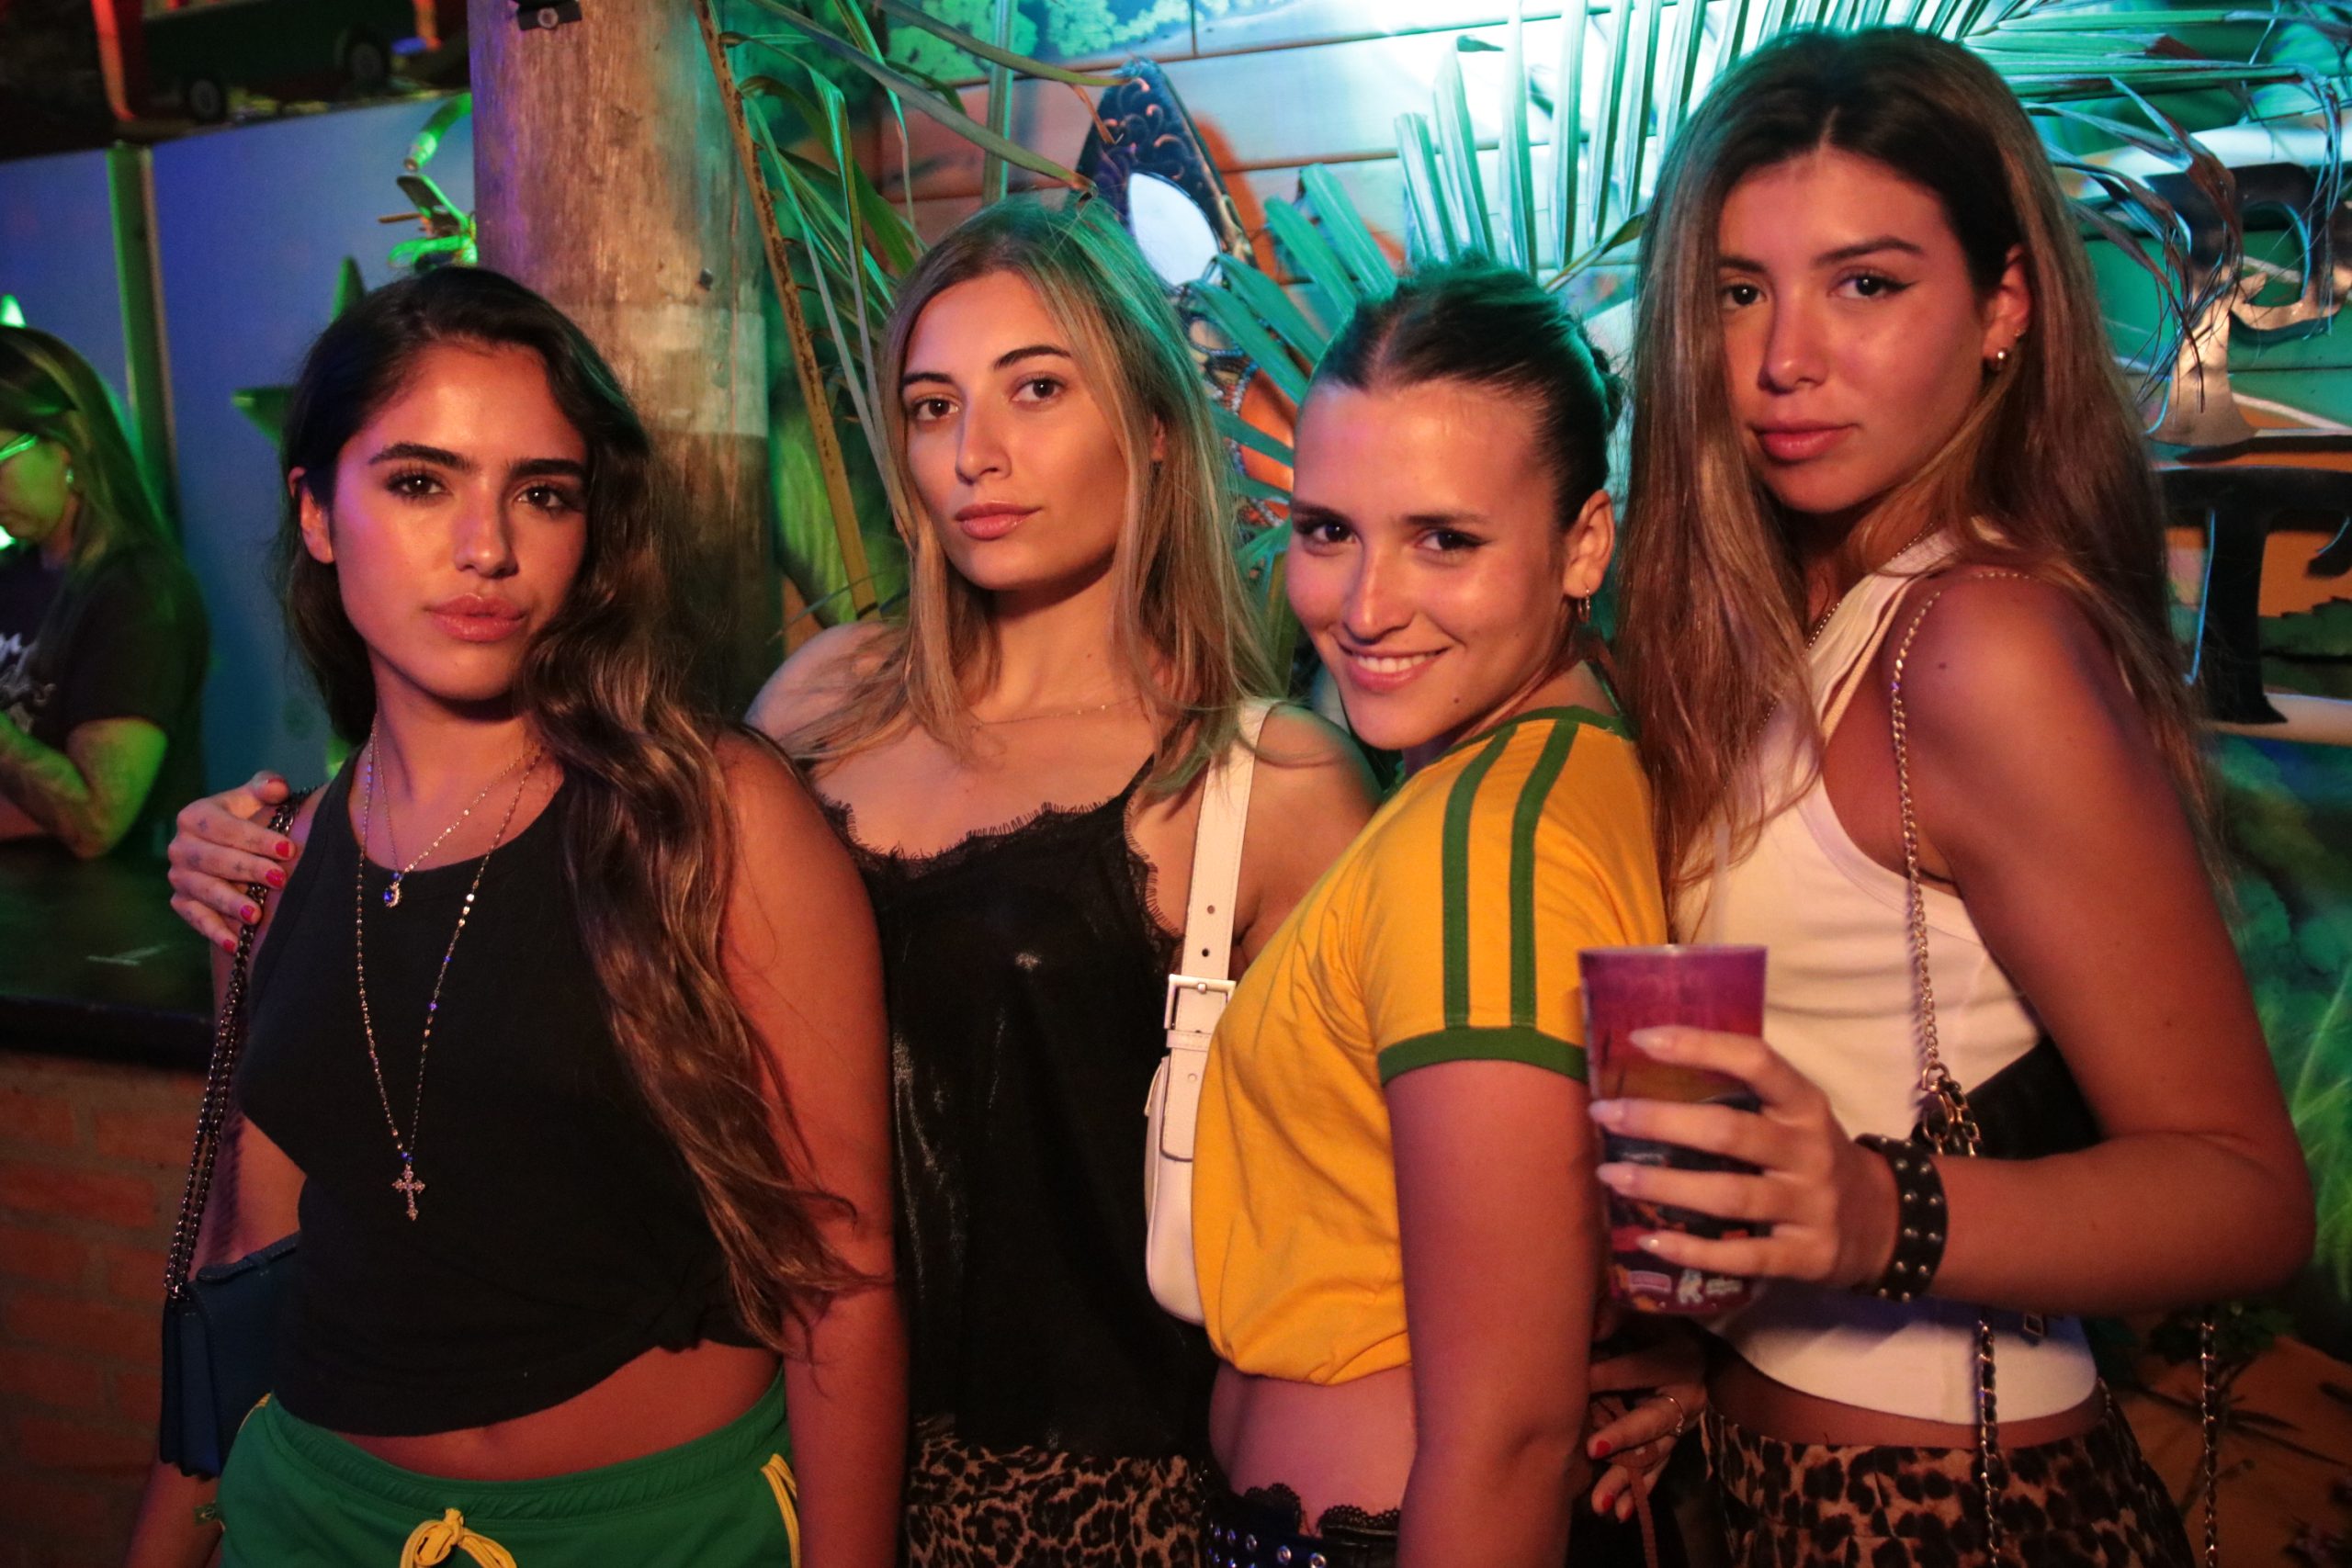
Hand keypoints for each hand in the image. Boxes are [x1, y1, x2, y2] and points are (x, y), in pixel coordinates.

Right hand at [165, 772, 295, 950]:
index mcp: (195, 816)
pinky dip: (214, 931)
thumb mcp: (256, 799)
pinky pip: (195, 917)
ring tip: (256, 915)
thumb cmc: (250, 818)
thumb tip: (276, 787)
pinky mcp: (181, 901)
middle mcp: (180, 846)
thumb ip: (265, 787)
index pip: (225, 827)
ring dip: (230, 903)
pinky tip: (234, 944)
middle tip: (280, 879)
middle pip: (213, 860)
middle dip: (248, 870)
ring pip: (203, 891)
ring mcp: (178, 876)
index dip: (256, 838)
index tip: (288, 848)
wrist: (231, 847)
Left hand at [1584, 1318, 1707, 1520]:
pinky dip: (1640, 1491)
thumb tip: (1591, 1327)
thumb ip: (1617, 1315)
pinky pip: (1658, 1470)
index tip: (1572, 1386)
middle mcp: (1687, 1396)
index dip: (1604, 1376)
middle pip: (1651, 1420)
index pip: (1637, 1370)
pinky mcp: (1675, 1442)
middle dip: (1621, 1437)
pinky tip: (1621, 1513)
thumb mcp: (1643, 1311)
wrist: (1691, 1338)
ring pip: (1653, 1455)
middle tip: (1592, 1449)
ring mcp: (1683, 1425)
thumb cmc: (1657, 1320)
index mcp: (1680, 1358)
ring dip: (1626, 1479)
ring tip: (1601, 1502)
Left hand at [1589, 1026, 1898, 1290]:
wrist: (1885, 1224)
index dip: (1699, 1046)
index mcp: (1805, 1104)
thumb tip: (1651, 1067)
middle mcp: (1809, 1151)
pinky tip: (1650, 1240)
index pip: (1756, 1061)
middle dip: (1660, 1122)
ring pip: (1728, 1195)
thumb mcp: (1795, 1116)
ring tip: (1611, 1176)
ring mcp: (1810, 1206)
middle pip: (1729, 1131)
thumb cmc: (1813, 1157)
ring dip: (1663, 1186)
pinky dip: (1692, 1250)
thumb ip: (1743, 1095)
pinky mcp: (1806, 1256)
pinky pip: (1742, 1256)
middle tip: (1604, 1114)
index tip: (1641, 1039)